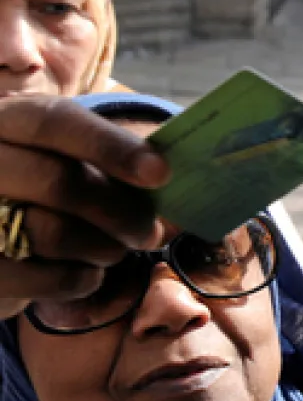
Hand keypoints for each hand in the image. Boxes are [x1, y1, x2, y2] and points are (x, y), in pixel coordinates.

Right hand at [0, 96, 169, 303]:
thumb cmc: (51, 188)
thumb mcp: (74, 160)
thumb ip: (119, 165)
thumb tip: (187, 186)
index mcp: (9, 120)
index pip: (55, 121)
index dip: (111, 146)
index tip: (162, 173)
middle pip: (59, 183)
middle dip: (122, 213)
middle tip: (152, 233)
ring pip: (51, 233)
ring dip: (104, 249)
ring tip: (116, 250)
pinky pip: (41, 279)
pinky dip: (80, 280)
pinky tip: (88, 273)